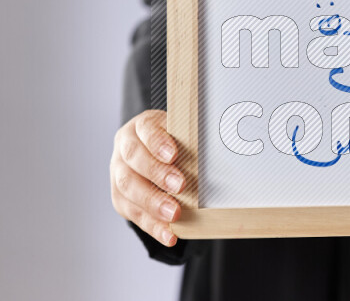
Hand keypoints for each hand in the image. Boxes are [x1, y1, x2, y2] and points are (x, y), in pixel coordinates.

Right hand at [110, 110, 183, 245]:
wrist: (151, 153)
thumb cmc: (174, 142)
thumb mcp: (182, 132)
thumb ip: (190, 140)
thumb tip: (218, 152)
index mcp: (140, 127)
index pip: (147, 130)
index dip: (158, 142)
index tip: (174, 154)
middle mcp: (124, 148)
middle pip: (135, 160)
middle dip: (157, 174)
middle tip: (180, 185)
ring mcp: (118, 173)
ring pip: (128, 188)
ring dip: (153, 204)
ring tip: (174, 215)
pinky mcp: (120, 198)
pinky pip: (133, 214)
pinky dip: (153, 226)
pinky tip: (170, 235)